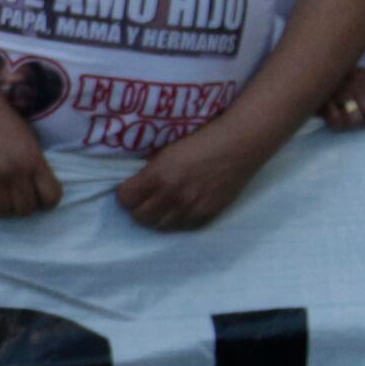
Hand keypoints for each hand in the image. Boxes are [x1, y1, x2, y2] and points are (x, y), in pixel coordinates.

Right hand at [0, 92, 63, 218]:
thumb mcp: (26, 137)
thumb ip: (32, 162)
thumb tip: (34, 186)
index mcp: (33, 159)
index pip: (51, 198)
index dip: (45, 201)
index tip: (36, 196)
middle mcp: (15, 171)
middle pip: (26, 209)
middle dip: (21, 207)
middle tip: (12, 198)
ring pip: (2, 212)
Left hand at [116, 116, 277, 231]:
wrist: (239, 144)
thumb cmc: (202, 138)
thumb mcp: (168, 150)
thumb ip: (152, 170)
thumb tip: (137, 183)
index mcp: (158, 175)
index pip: (126, 199)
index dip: (125, 194)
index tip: (130, 189)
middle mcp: (172, 195)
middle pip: (140, 217)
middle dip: (138, 208)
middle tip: (144, 200)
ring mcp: (190, 207)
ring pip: (161, 226)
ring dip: (157, 217)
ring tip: (162, 206)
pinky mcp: (207, 213)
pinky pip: (183, 226)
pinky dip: (178, 220)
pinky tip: (181, 208)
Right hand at [318, 65, 364, 131]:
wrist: (312, 66)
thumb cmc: (345, 80)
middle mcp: (358, 83)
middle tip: (360, 116)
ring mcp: (340, 92)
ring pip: (356, 119)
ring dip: (352, 122)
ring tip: (346, 116)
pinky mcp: (322, 101)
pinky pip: (336, 120)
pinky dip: (336, 120)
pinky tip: (333, 113)